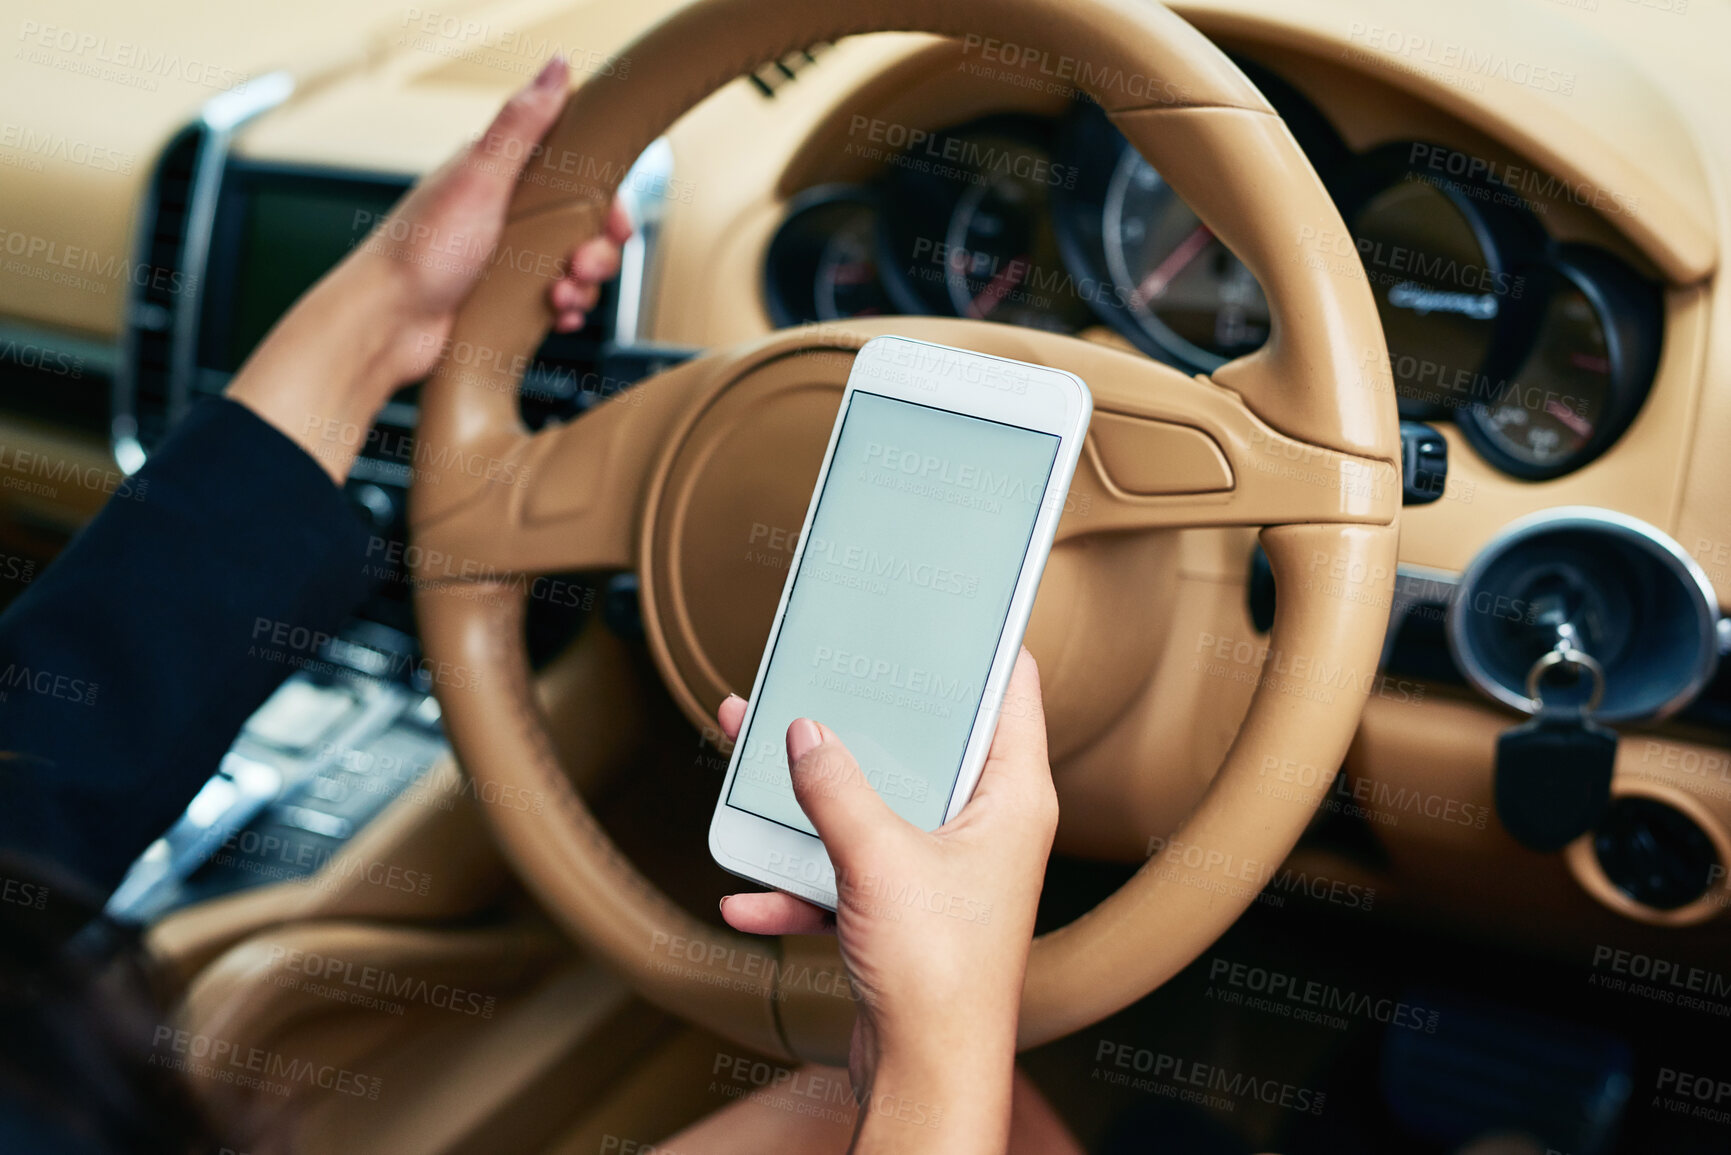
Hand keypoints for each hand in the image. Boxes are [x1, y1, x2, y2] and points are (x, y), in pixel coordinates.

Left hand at [228, 56, 630, 481]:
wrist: (386, 325)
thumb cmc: (419, 251)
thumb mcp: (478, 177)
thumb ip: (521, 124)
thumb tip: (556, 68)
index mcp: (498, 174)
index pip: (574, 175)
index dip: (603, 200)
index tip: (614, 223)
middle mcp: (504, 213)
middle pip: (581, 225)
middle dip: (595, 251)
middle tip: (579, 265)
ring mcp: (506, 258)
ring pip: (572, 266)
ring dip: (581, 286)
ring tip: (560, 297)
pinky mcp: (505, 297)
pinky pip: (556, 301)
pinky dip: (566, 310)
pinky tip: (556, 316)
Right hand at [716, 648, 1058, 1154]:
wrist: (925, 1076)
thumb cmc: (940, 976)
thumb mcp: (878, 860)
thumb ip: (836, 789)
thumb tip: (806, 734)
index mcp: (1010, 798)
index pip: (1011, 691)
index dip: (981, 644)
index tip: (946, 606)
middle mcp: (985, 827)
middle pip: (924, 745)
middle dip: (863, 719)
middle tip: (824, 673)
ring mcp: (943, 869)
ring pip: (874, 806)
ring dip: (812, 797)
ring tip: (754, 762)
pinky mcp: (904, 910)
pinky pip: (845, 873)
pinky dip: (799, 884)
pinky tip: (749, 896)